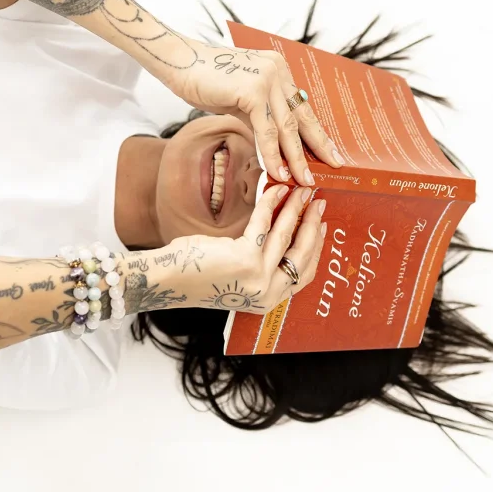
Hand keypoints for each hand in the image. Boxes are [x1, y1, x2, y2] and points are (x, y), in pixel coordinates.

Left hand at [158, 184, 327, 315]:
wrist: (170, 281)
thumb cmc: (199, 276)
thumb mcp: (239, 277)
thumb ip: (262, 266)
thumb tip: (283, 234)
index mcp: (268, 301)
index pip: (303, 274)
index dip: (316, 248)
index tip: (322, 227)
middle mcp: (267, 293)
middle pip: (302, 255)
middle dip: (313, 225)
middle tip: (318, 202)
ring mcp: (258, 278)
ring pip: (286, 236)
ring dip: (296, 209)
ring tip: (301, 191)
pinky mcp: (245, 259)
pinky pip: (264, 224)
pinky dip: (271, 203)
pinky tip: (275, 190)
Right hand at [163, 38, 343, 185]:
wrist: (181, 62)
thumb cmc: (207, 80)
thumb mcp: (242, 97)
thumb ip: (261, 115)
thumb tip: (274, 143)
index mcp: (279, 71)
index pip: (302, 108)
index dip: (316, 133)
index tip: (330, 152)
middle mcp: (278, 72)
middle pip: (302, 117)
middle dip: (318, 146)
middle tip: (332, 167)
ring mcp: (267, 80)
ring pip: (286, 127)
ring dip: (295, 158)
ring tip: (303, 180)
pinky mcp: (252, 91)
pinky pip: (265, 131)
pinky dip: (271, 154)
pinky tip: (277, 171)